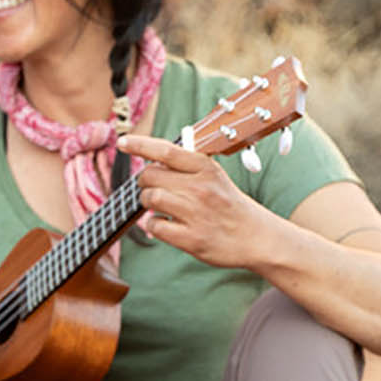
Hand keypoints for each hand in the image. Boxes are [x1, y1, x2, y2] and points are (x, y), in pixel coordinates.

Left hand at [120, 133, 278, 270]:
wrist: (257, 237)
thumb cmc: (229, 205)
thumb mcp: (215, 177)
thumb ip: (187, 167)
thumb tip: (152, 159)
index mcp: (207, 169)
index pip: (167, 151)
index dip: (140, 144)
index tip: (123, 142)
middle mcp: (201, 188)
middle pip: (150, 175)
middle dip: (145, 182)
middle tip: (155, 188)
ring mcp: (195, 214)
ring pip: (150, 199)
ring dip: (147, 202)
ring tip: (161, 206)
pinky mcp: (191, 238)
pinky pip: (154, 226)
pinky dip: (154, 225)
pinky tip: (166, 224)